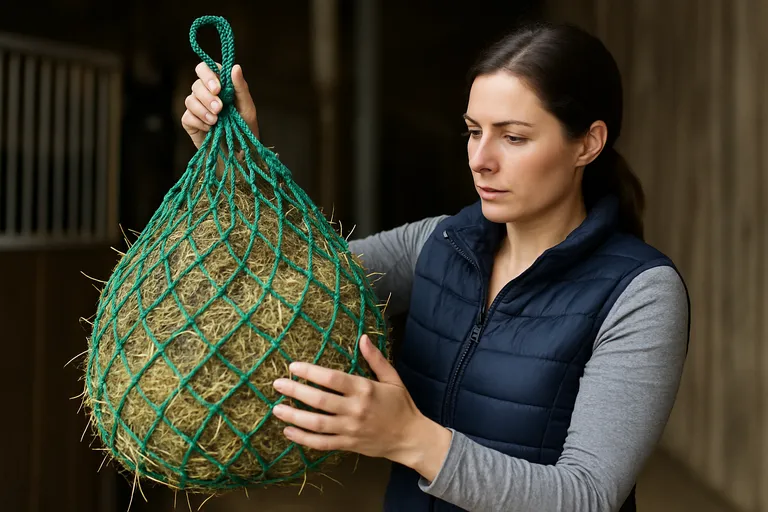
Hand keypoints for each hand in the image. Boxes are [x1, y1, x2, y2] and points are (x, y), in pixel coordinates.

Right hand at [181, 62, 258, 148]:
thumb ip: (241, 87)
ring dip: (203, 110)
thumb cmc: (245, 129)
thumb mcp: (247, 108)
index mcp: (219, 86)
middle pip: (196, 85)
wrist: (240, 154)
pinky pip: (187, 116)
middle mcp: (205, 94)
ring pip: (190, 100)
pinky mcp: (190, 122)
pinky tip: (210, 129)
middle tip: (219, 109)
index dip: (208, 75)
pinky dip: (199, 122)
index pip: (205, 68)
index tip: (218, 88)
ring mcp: (196, 108)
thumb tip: (235, 67)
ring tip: (216, 121)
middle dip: (207, 97)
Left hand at [271, 335, 451, 480]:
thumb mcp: (392, 378)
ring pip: (316, 424)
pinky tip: (288, 432)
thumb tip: (363, 337)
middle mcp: (355, 409)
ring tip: (276, 409)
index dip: (311, 372)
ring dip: (294, 416)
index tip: (293, 367)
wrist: (410, 438)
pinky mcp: (347, 444)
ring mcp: (350, 429)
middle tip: (277, 384)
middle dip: (296, 391)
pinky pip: (321, 443)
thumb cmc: (401, 405)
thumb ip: (376, 359)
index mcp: (365, 389)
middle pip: (319, 400)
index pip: (332, 379)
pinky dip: (303, 439)